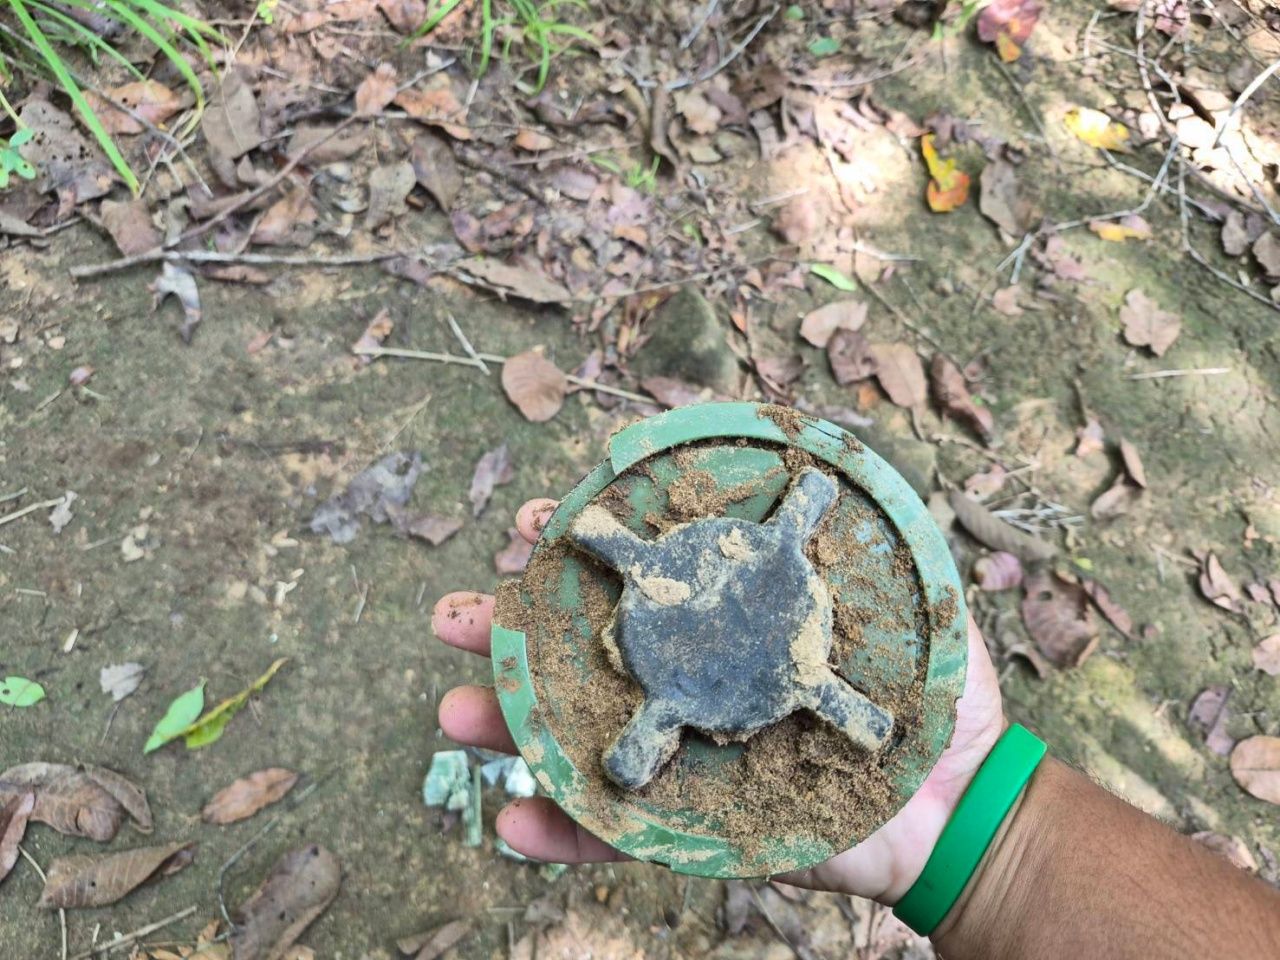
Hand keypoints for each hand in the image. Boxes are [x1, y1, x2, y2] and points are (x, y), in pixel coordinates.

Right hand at [433, 498, 1005, 901]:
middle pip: (582, 654)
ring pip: (576, 738)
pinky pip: (618, 835)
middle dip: (507, 633)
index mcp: (723, 627)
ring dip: (508, 726)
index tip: (540, 525)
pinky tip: (514, 820)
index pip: (637, 580)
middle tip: (451, 618)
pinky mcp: (698, 827)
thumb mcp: (908, 599)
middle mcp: (690, 682)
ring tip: (453, 713)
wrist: (959, 807)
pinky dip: (563, 831)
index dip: (580, 551)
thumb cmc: (936, 700)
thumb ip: (864, 542)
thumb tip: (812, 471)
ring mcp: (687, 754)